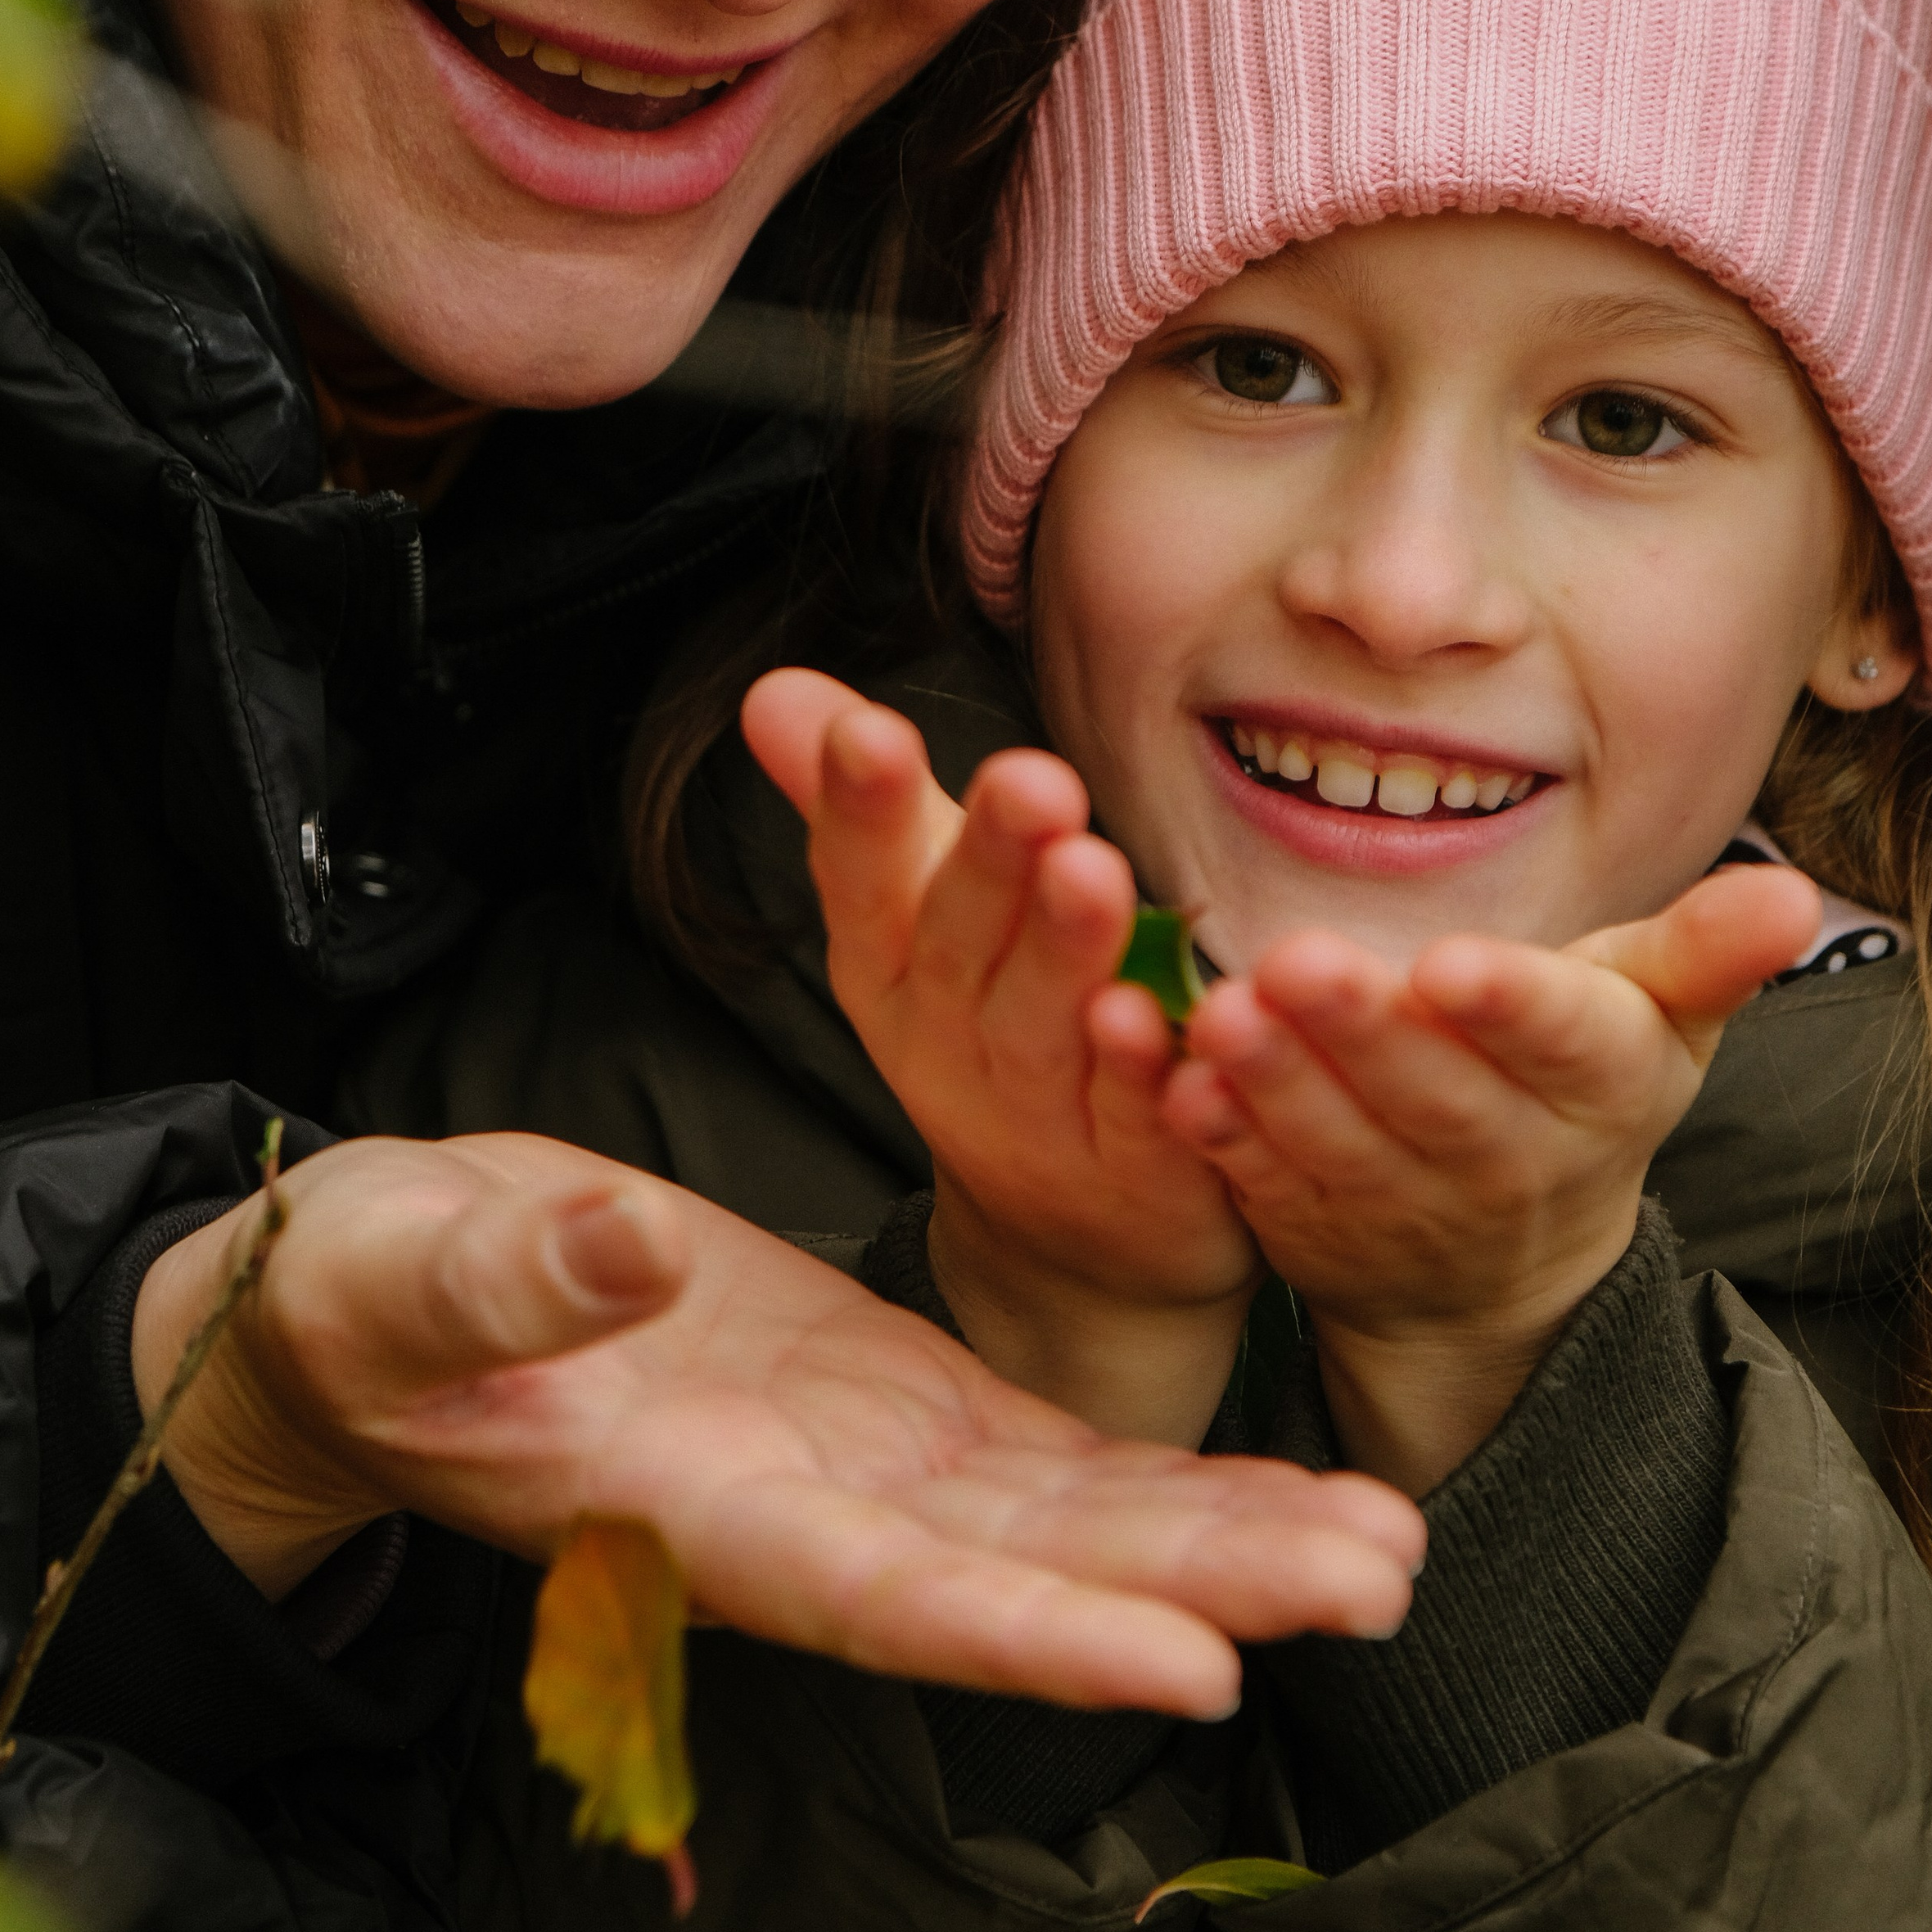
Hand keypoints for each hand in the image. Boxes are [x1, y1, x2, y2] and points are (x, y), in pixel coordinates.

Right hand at [133, 1133, 1422, 1716]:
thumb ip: (519, 1284)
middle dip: (1203, 1589)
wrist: (402, 1300)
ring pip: (1074, 1524)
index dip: (1034, 1638)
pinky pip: (1057, 1454)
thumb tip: (623, 1247)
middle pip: (1030, 1579)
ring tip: (1391, 1546)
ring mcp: (867, 1473)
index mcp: (694, 1516)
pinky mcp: (899, 1405)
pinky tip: (1302, 1490)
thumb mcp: (412, 1283)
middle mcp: (810, 1524)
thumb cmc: (373, 1309)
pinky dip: (1175, 1476)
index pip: (883, 1597)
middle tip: (1380, 1584)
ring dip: (1231, 1541)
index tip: (1186, 1665)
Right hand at [743, 668, 1258, 1441]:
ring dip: (1064, 955)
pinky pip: (1134, 1122)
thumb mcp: (922, 923)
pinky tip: (1159, 1018)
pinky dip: (1142, 1075)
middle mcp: (948, 1047)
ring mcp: (1037, 1121)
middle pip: (961, 949)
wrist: (1079, 1240)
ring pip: (1044, 1031)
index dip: (860, 816)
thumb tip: (772, 691)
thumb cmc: (1001, 1037)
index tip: (868, 734)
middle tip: (1028, 780)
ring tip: (1088, 872)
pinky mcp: (1132, 1175)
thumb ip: (870, 812)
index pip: (862, 885)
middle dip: (988, 864)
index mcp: (890, 974)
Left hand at [1163, 865, 1819, 1493]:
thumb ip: (1707, 954)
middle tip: (1300, 962)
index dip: (1513, 1009)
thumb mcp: (1658, 1020)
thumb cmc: (1578, 1090)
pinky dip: (1223, 1140)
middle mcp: (1512, 1161)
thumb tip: (1795, 897)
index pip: (1567, 1045)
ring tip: (1224, 1012)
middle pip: (1439, 1097)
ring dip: (1281, 1084)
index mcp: (1605, 1089)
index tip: (1453, 964)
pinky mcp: (1317, 1231)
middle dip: (1368, 1033)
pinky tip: (1178, 1082)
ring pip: (1342, 1146)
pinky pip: (1266, 1188)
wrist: (1507, 1266)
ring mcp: (1408, 1208)